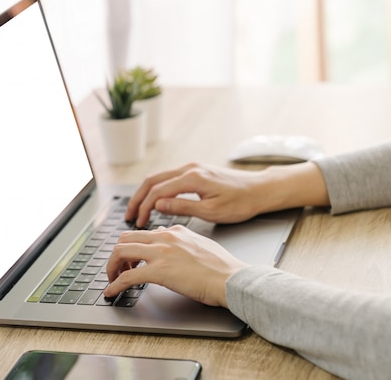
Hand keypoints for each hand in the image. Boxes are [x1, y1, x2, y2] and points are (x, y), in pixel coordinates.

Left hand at [103, 226, 246, 306]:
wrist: (231, 279)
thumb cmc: (223, 268)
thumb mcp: (201, 245)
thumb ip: (184, 242)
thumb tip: (174, 248)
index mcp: (175, 230)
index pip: (143, 233)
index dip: (132, 247)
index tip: (130, 260)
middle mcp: (165, 237)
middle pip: (125, 238)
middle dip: (117, 254)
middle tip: (118, 269)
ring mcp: (160, 252)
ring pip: (120, 251)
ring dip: (112, 267)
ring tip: (112, 280)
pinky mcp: (159, 271)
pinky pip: (127, 276)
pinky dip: (115, 284)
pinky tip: (111, 292)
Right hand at [125, 163, 267, 226]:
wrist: (261, 190)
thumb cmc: (241, 203)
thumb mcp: (211, 211)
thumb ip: (182, 207)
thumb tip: (158, 205)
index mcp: (192, 178)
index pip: (157, 191)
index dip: (145, 207)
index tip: (138, 222)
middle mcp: (189, 168)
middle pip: (152, 181)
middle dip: (138, 198)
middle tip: (130, 216)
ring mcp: (192, 168)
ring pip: (159, 178)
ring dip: (146, 193)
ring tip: (138, 210)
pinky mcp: (196, 171)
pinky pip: (169, 178)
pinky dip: (157, 189)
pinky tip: (155, 202)